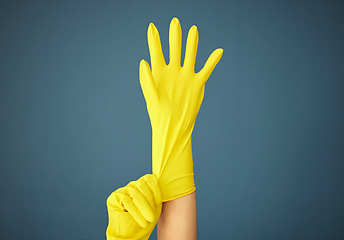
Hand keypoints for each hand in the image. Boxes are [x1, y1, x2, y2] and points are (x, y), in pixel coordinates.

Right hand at [106, 174, 161, 239]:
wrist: (131, 236)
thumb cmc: (144, 221)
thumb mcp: (154, 208)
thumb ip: (157, 196)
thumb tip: (164, 185)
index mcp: (141, 186)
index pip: (149, 179)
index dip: (155, 189)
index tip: (158, 203)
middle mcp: (130, 186)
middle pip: (142, 185)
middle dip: (149, 200)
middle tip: (152, 216)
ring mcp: (121, 191)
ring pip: (135, 193)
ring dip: (144, 207)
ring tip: (149, 219)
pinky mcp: (113, 197)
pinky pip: (126, 200)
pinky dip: (136, 212)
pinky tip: (141, 221)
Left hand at [139, 17, 222, 200]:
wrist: (174, 127)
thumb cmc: (159, 115)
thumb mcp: (151, 97)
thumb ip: (147, 80)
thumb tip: (143, 61)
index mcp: (159, 73)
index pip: (156, 52)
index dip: (154, 39)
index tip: (151, 26)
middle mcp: (173, 71)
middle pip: (174, 49)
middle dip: (174, 36)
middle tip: (174, 22)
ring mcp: (186, 76)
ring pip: (190, 55)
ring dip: (192, 43)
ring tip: (193, 29)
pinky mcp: (198, 83)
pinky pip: (207, 68)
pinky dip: (213, 60)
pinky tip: (219, 51)